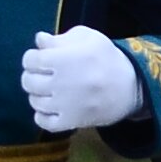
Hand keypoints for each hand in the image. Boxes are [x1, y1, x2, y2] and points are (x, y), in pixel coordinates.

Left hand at [18, 26, 143, 136]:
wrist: (131, 86)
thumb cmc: (107, 58)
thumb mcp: (89, 38)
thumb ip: (61, 38)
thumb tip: (39, 40)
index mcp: (67, 59)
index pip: (31, 59)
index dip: (31, 57)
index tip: (39, 58)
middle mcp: (64, 83)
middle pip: (29, 81)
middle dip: (31, 75)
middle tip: (42, 74)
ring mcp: (67, 105)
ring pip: (34, 101)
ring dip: (37, 94)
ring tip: (47, 90)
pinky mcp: (72, 122)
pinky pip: (44, 122)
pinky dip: (41, 115)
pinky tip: (49, 107)